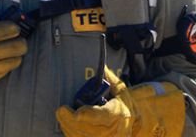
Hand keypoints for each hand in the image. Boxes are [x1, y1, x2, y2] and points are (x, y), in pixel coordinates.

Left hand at [55, 67, 185, 136]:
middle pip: (87, 128)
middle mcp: (112, 131)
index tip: (77, 112)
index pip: (102, 116)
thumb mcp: (121, 90)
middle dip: (70, 121)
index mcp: (118, 114)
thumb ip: (109, 79)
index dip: (88, 115)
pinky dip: (71, 133)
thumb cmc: (124, 105)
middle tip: (61, 111)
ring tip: (62, 116)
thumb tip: (101, 66)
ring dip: (68, 127)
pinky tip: (66, 126)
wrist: (135, 125)